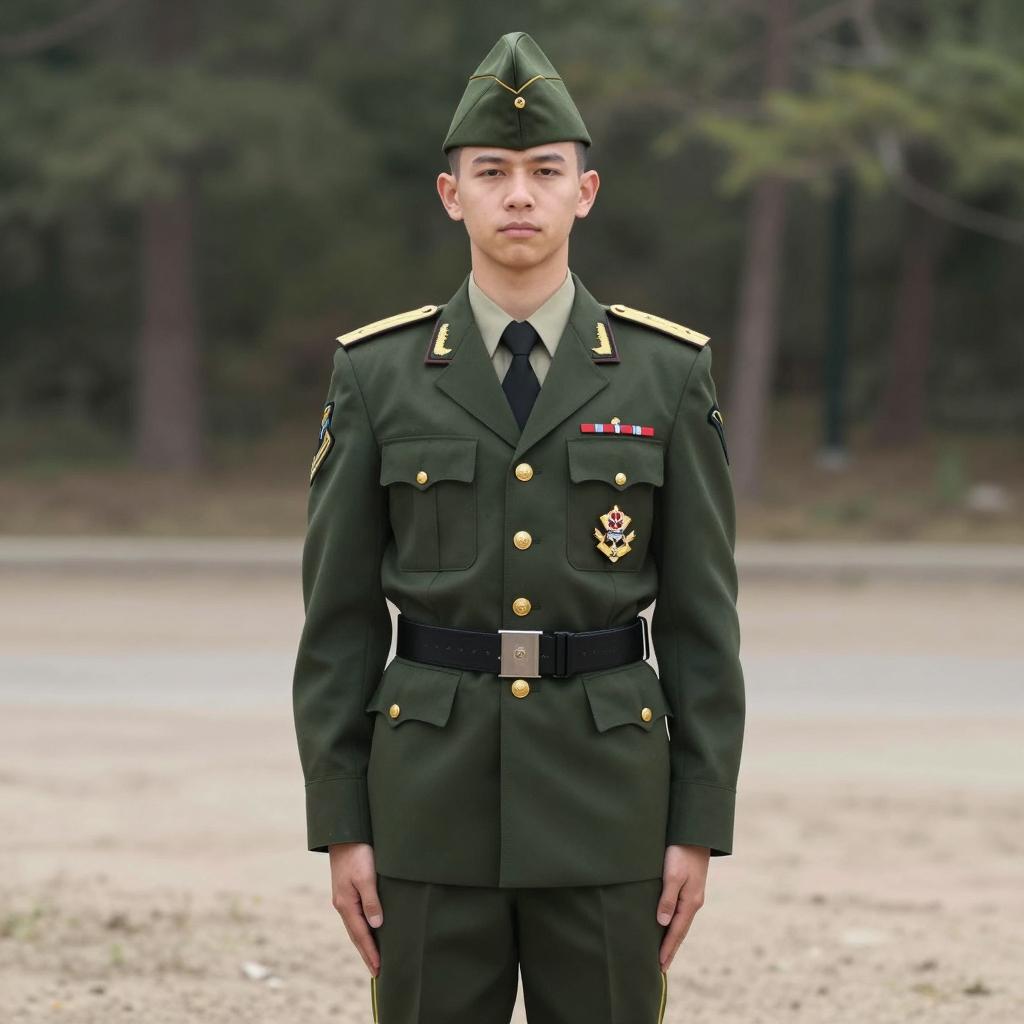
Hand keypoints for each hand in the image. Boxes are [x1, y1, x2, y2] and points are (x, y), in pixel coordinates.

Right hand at [328, 841, 382, 976]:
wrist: (344, 833)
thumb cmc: (357, 852)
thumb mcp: (366, 876)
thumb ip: (372, 900)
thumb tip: (376, 925)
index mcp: (346, 904)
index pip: (360, 935)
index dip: (370, 953)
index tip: (378, 971)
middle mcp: (343, 904)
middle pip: (356, 935)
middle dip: (366, 953)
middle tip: (377, 973)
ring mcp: (344, 898)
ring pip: (356, 926)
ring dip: (365, 942)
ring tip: (374, 957)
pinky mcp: (348, 890)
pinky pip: (357, 916)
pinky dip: (363, 928)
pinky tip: (370, 929)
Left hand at [657, 843, 708, 970]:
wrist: (695, 832)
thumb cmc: (681, 851)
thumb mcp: (672, 874)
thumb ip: (667, 898)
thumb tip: (662, 923)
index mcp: (690, 902)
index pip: (676, 932)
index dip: (667, 949)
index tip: (660, 966)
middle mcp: (693, 901)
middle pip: (680, 931)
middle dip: (671, 948)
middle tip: (661, 968)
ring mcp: (692, 895)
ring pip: (681, 922)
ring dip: (672, 937)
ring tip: (664, 951)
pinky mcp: (689, 887)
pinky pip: (680, 912)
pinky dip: (674, 924)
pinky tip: (668, 925)